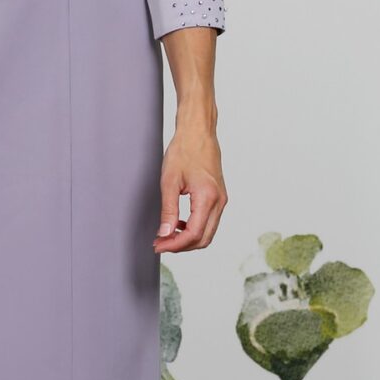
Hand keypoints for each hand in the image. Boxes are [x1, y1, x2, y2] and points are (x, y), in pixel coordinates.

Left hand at [154, 116, 225, 251]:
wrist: (198, 133)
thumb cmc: (184, 151)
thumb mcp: (170, 181)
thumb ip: (168, 210)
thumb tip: (165, 233)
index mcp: (208, 197)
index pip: (193, 234)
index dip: (175, 244)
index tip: (158, 245)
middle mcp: (219, 201)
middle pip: (203, 239)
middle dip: (181, 246)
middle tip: (161, 244)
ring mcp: (221, 200)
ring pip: (207, 233)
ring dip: (188, 239)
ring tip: (168, 235)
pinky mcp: (219, 197)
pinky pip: (209, 222)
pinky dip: (195, 229)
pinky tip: (180, 223)